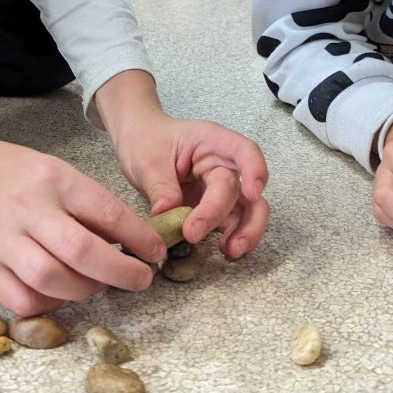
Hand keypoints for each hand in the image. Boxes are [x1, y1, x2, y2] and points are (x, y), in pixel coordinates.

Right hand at [0, 113, 170, 316]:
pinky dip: (49, 304)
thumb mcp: (57, 172)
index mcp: (53, 180)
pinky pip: (22, 300)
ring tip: (96, 283)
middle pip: (81, 251)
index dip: (139, 238)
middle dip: (120, 272)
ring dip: (85, 289)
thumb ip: (89, 206)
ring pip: (51, 280)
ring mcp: (1, 240)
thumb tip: (133, 240)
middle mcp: (27, 209)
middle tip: (140, 279)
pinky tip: (60, 293)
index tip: (156, 252)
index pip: (106, 212)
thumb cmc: (15, 175)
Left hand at [95, 70, 268, 258]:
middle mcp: (222, 164)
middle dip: (242, 219)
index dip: (255, 170)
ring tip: (230, 252)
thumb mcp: (147, 159)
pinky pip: (230, 222)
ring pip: (248, 210)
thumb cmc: (146, 140)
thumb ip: (160, 186)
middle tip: (223, 242)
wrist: (137, 142)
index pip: (244, 150)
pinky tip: (222, 250)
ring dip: (245, 232)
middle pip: (246, 191)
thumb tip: (169, 212)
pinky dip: (231, 237)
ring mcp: (220, 186)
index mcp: (211, 141)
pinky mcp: (213, 206)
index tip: (252, 194)